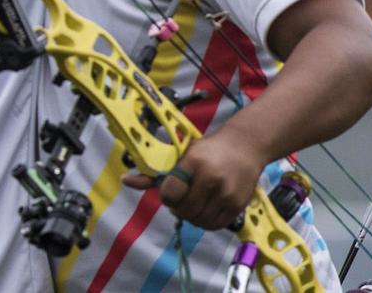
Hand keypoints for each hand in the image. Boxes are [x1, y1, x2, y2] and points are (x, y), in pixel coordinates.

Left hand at [122, 127, 266, 229]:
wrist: (246, 146)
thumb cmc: (208, 151)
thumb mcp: (182, 155)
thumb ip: (155, 173)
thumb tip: (125, 180)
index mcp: (194, 162)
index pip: (170, 193)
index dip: (167, 196)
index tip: (172, 189)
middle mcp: (211, 178)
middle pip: (183, 210)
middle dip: (179, 207)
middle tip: (184, 197)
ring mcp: (226, 193)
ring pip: (198, 221)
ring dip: (192, 216)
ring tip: (196, 201)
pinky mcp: (237, 205)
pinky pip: (214, 226)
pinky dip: (206, 221)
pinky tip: (207, 207)